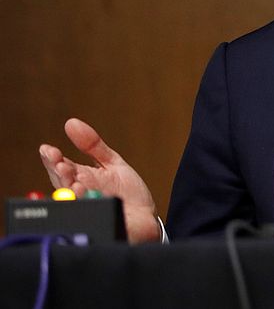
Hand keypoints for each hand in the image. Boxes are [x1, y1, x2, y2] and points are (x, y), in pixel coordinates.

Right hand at [39, 118, 161, 243]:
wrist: (147, 219)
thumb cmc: (126, 193)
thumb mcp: (112, 163)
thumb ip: (92, 145)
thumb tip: (71, 122)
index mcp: (81, 181)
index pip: (60, 169)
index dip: (52, 161)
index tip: (48, 150)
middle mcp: (80, 198)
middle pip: (63, 188)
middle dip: (61, 177)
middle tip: (62, 166)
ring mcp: (89, 214)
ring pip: (74, 207)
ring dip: (74, 196)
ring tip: (77, 185)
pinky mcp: (102, 228)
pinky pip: (94, 223)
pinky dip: (93, 214)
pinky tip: (94, 205)